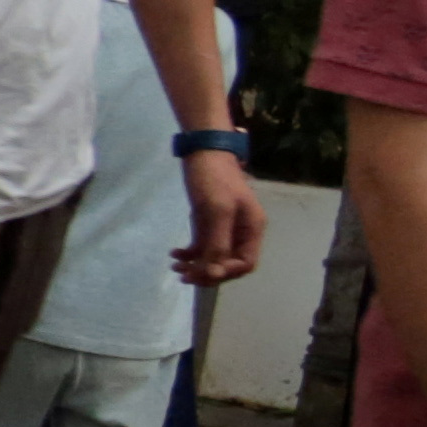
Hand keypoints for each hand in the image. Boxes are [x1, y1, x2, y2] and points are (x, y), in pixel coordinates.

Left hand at [172, 147, 264, 284]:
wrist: (202, 151)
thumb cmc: (214, 178)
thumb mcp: (218, 211)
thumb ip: (218, 243)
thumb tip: (215, 273)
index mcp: (252, 229)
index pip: (245, 263)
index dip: (226, 272)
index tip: (204, 272)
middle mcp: (241, 232)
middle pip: (228, 264)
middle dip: (207, 272)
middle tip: (183, 275)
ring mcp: (224, 228)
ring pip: (213, 258)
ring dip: (195, 266)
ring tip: (175, 266)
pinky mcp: (209, 223)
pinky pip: (202, 247)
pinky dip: (189, 254)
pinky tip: (174, 254)